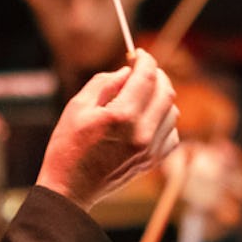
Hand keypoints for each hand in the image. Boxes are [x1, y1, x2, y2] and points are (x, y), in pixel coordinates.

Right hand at [39, 50, 180, 209]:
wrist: (71, 188)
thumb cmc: (68, 146)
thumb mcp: (78, 106)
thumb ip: (104, 83)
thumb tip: (127, 71)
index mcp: (122, 116)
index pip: (146, 77)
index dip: (145, 60)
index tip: (138, 53)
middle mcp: (142, 133)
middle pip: (166, 92)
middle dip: (157, 75)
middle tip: (143, 70)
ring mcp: (151, 150)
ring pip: (172, 112)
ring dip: (161, 97)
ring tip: (142, 95)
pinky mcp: (153, 162)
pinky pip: (172, 134)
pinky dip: (164, 121)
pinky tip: (147, 119)